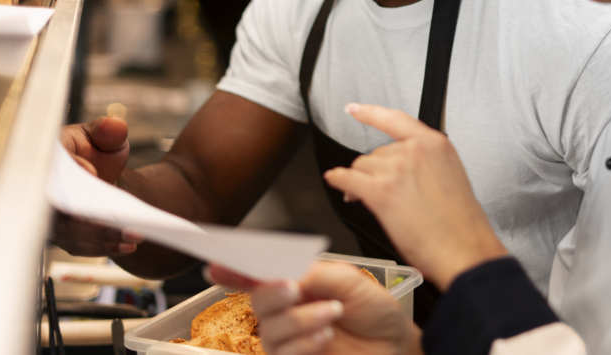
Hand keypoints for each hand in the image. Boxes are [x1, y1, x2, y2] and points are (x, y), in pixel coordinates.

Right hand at [51, 116, 139, 256]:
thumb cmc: (99, 151)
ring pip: (71, 231)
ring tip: (134, 234)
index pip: (51, 164)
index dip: (70, 168)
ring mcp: (53, 216)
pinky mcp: (66, 235)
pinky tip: (129, 244)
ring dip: (103, 236)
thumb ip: (110, 130)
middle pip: (59, 206)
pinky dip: (105, 247)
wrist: (103, 173)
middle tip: (117, 217)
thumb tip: (113, 127)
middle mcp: (46, 191)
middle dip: (88, 213)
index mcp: (52, 158)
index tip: (92, 172)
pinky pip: (81, 246)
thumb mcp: (107, 136)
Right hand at [208, 262, 420, 354]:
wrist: (395, 345)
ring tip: (332, 313)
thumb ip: (313, 274)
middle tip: (295, 289)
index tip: (216, 265)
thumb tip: (283, 273)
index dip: (233, 270)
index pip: (257, 275)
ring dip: (299, 319)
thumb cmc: (374, 311)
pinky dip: (302, 342)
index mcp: (296, 282)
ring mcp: (290, 339)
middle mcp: (287, 310)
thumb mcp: (348, 281)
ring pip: (270, 329)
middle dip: (273, 293)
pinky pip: (281, 353)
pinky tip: (324, 336)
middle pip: (258, 301)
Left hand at [324, 104, 508, 290]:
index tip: (355, 109)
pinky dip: (338, 180)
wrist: (464, 250)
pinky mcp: (381, 192)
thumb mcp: (450, 177)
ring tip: (365, 198)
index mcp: (436, 144)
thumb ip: (426, 163)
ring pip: (362, 167)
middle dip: (374, 170)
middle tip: (379, 189)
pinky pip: (348, 179)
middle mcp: (415, 151)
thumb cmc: (461, 224)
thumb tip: (400, 170)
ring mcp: (397, 169)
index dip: (371, 113)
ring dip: (360, 181)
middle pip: (377, 151)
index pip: (397, 119)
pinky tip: (336, 182)